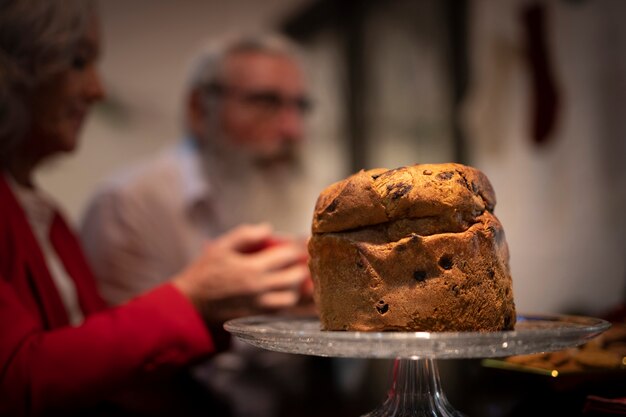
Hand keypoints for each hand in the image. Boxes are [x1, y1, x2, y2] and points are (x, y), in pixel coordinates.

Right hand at [171, 223, 309, 323]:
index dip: (292, 248)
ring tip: (287, 278)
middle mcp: (260, 288)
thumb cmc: (205, 271)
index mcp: (253, 268)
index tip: (289, 245)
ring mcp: (260, 304)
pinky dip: (283, 300)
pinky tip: (277, 291)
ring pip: (290, 297)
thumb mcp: (221, 246)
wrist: (192, 302)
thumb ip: (245, 235)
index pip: (287, 256)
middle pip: (295, 278)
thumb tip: (267, 228)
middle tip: (295, 261)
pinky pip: (279, 310)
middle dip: (299, 266)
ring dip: (294, 287)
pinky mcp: (257, 315)